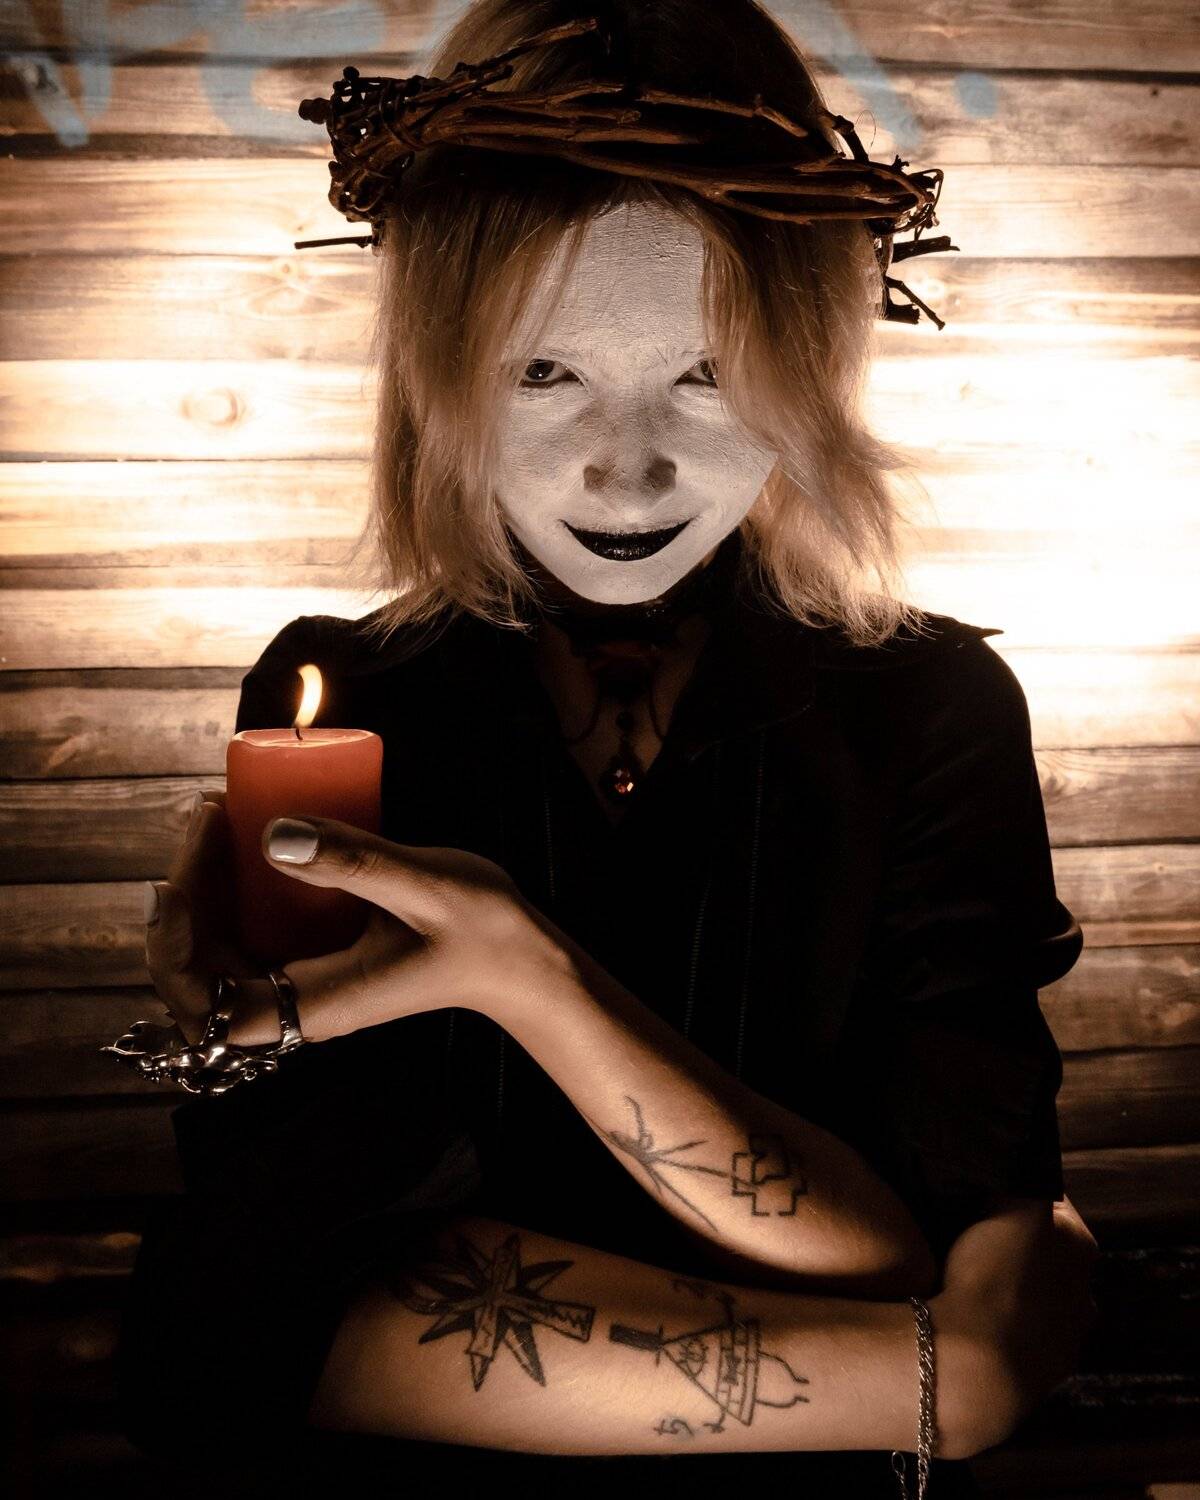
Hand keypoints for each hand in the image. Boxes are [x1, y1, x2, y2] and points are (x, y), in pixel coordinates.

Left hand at [145, 793, 558, 1049]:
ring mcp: (304, 977)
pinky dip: (233, 882)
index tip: (174, 883)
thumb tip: (271, 835)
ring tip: (215, 814)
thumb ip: (354, 863)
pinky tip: (244, 830)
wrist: (518, 959)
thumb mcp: (425, 887)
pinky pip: (251, 926)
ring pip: (218, 946)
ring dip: (203, 884)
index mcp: (317, 1004)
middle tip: (207, 817)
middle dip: (183, 899)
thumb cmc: (483, 932)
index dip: (173, 952)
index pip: (210, 1009)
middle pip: (199, 972)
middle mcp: (299, 1000)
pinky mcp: (316, 952)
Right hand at [929, 1194, 1099, 1454]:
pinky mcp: (1037, 1373)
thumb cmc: (994, 1276)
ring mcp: (1063, 1338)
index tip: (983, 1190)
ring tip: (962, 1274)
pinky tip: (969, 1314)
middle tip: (970, 1231)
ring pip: (1033, 1294)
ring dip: (1007, 1284)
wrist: (976, 1366)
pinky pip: (1016, 1332)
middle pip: (1046, 1249)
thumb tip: (1014, 1166)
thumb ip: (1020, 1179)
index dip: (1017, 1190)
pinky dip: (998, 1321)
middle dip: (1015, 1240)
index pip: (1052, 1201)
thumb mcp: (1011, 1205)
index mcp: (1082, 1245)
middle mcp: (1084, 1292)